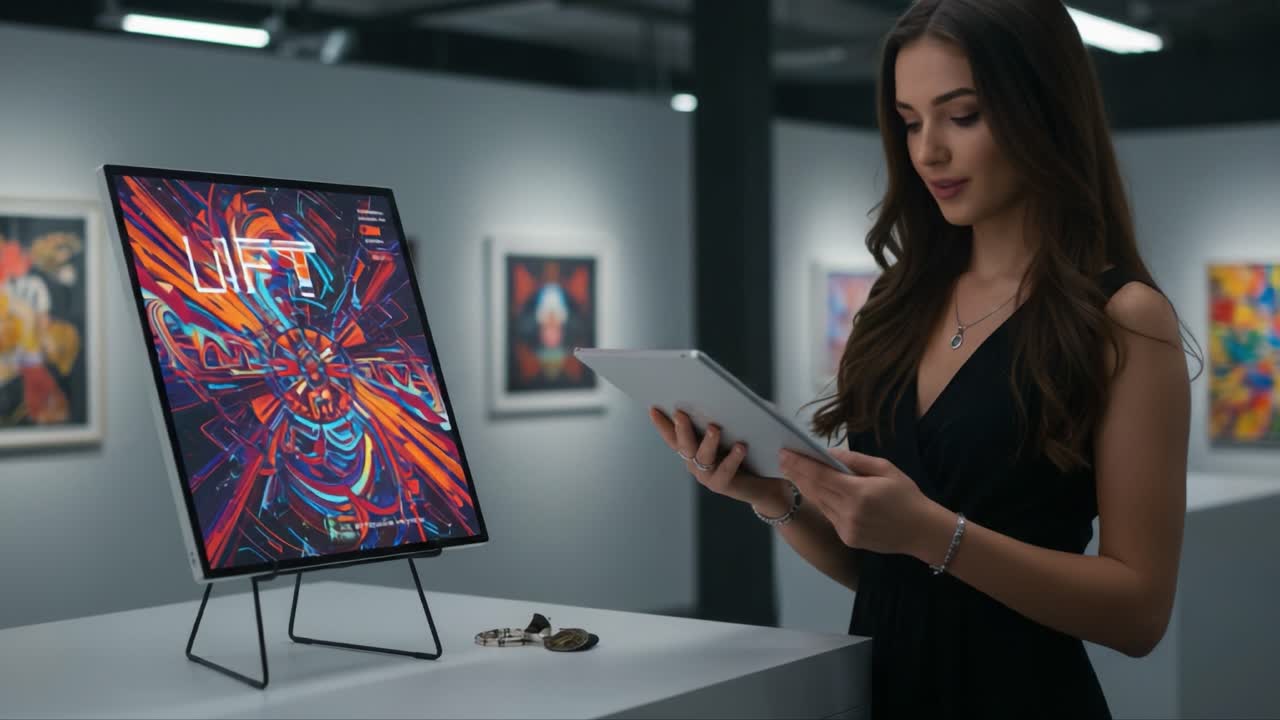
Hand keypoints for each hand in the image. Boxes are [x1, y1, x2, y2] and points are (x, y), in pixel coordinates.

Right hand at [648, 407, 779, 505]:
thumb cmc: (747, 450)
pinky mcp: (722, 484)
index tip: (653, 408)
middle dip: (681, 429)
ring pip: (702, 457)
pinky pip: (725, 470)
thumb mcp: (736, 428)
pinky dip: (733, 458)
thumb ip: (730, 414)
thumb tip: (729, 396)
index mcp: (692, 447)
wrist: (763, 482)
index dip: (662, 423)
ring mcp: (705, 475)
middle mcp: (694, 461)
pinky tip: (740, 446)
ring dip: (707, 442)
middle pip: (683, 445)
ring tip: (714, 428)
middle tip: (680, 414)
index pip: (673, 434)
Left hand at [778, 447, 949, 558]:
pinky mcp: (848, 538)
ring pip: (819, 504)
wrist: (923, 532)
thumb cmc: (907, 495)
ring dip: (805, 488)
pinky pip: (829, 516)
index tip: (784, 453)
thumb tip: (829, 453)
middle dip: (797, 473)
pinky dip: (821, 502)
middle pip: (815, 490)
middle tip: (782, 459)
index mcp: (859, 493)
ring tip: (793, 472)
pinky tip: (814, 491)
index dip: (800, 464)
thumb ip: (856, 461)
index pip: (821, 475)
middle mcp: (849, 513)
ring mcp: (847, 529)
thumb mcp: (886, 469)